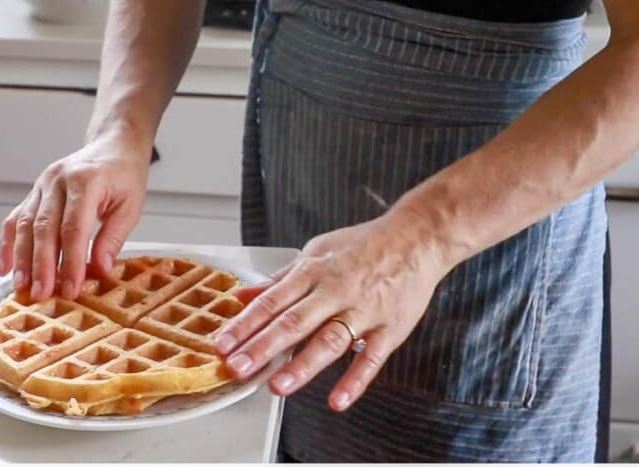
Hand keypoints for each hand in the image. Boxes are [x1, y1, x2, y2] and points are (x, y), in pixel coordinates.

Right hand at [0, 133, 150, 300]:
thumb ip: (113, 238)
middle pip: (44, 227)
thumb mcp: (130, 206)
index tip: (70, 288)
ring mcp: (42, 185)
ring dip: (21, 258)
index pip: (74, 227)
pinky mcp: (34, 192)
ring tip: (22, 287)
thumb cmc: (124, 175)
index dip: (70, 260)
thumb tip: (99, 271)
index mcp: (86, 181)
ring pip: (24, 224)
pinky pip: (14, 218)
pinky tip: (4, 268)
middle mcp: (58, 180)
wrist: (113, 145)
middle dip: (41, 264)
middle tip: (40, 294)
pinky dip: (6, 244)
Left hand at [214, 215, 444, 411]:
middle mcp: (335, 291)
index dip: (245, 325)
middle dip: (262, 347)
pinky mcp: (390, 328)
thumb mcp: (315, 252)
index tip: (222, 344)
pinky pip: (371, 358)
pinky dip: (355, 380)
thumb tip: (243, 296)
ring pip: (330, 341)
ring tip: (277, 386)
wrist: (416, 238)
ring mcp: (364, 311)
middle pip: (294, 323)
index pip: (272, 302)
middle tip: (238, 368)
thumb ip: (279, 279)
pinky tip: (336, 400)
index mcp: (313, 271)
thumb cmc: (362, 246)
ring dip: (303, 366)